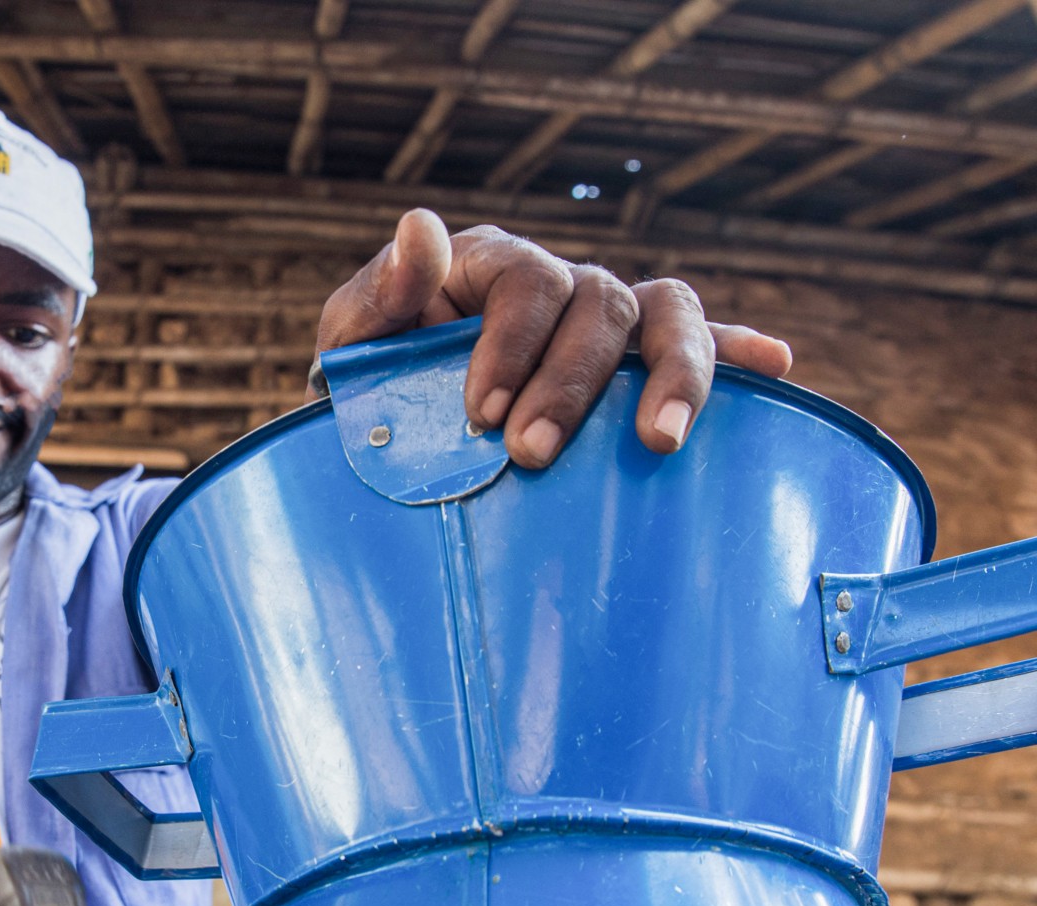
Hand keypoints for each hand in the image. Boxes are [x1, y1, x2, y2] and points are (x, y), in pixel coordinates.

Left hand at [310, 209, 793, 467]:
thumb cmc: (374, 371)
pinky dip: (739, 351)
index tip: (482, 412)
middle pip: (601, 304)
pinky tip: (774, 368)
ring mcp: (606, 320)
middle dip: (574, 383)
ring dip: (676, 375)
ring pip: (669, 316)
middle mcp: (561, 282)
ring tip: (661, 440)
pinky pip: (703, 341)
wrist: (395, 419)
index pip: (528, 281)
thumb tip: (417, 225)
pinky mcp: (637, 361)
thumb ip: (385, 286)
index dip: (513, 343)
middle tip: (532, 452)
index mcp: (493, 263)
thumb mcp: (358, 332)